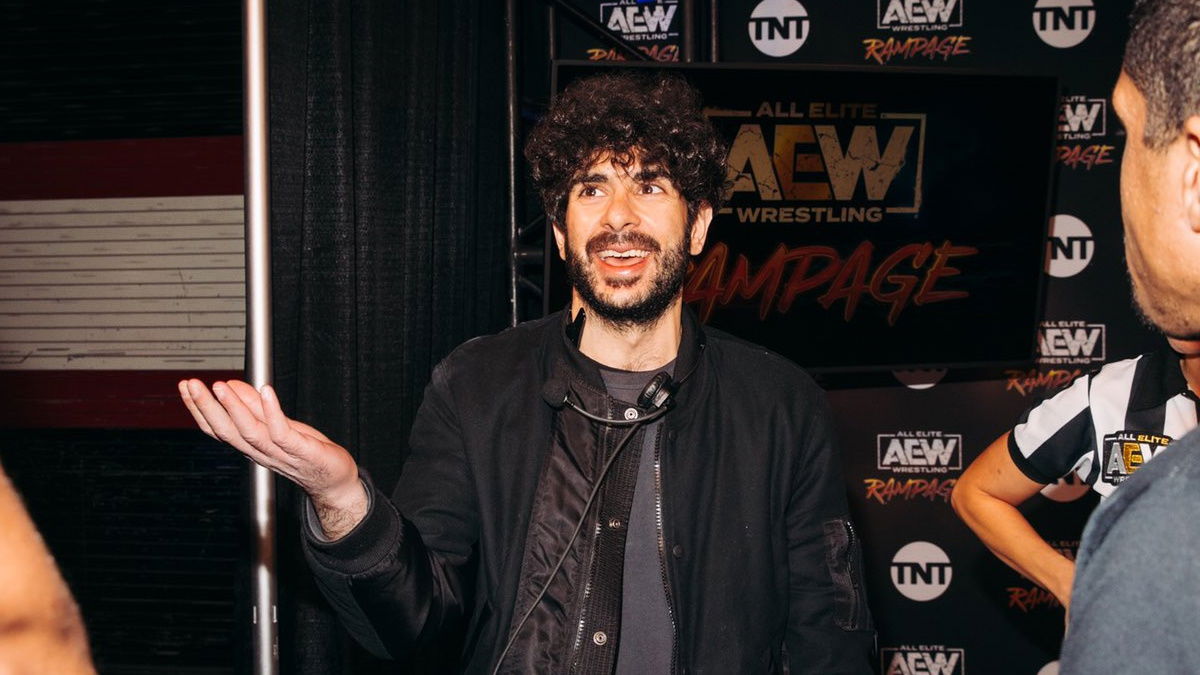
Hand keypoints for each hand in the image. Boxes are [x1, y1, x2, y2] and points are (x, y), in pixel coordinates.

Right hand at [178, 379, 367, 537]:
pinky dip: (272, 412)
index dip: (199, 409)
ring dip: (234, 409)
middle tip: (191, 384)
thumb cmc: (306, 451)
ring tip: (221, 387)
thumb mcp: (277, 424)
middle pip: (226, 432)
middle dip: (206, 407)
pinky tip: (266, 392)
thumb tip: (231, 385)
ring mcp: (280, 453)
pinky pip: (283, 433)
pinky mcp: (302, 451)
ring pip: (250, 433)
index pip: (217, 429)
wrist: (334, 480)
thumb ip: (254, 406)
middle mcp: (260, 452)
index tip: (185, 387)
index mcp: (251, 445)